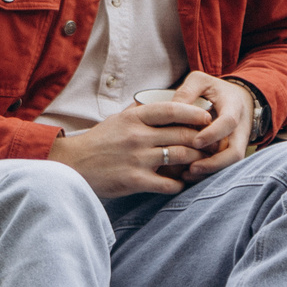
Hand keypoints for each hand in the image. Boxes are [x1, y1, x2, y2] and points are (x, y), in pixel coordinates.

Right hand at [48, 98, 214, 197]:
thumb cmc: (98, 142)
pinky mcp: (135, 181)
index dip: (194, 112)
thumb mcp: (117, 120)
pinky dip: (180, 184)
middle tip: (213, 144)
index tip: (207, 117)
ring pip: (180, 157)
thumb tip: (164, 102)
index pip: (172, 109)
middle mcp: (137, 136)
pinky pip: (168, 183)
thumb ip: (140, 112)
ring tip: (203, 163)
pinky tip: (183, 183)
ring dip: (196, 161)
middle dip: (202, 139)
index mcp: (134, 118)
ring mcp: (137, 159)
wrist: (72, 166)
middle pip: (182, 134)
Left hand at [171, 71, 251, 181]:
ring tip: (187, 175)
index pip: (229, 122)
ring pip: (230, 165)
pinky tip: (188, 176)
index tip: (195, 141)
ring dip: (210, 172)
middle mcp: (240, 129)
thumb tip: (171, 108)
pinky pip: (224, 168)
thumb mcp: (201, 81)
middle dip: (214, 163)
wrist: (239, 100)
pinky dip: (208, 173)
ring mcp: (238, 144)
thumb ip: (186, 92)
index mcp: (234, 106)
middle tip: (191, 167)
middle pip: (235, 153)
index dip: (214, 133)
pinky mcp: (232, 153)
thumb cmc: (216, 90)